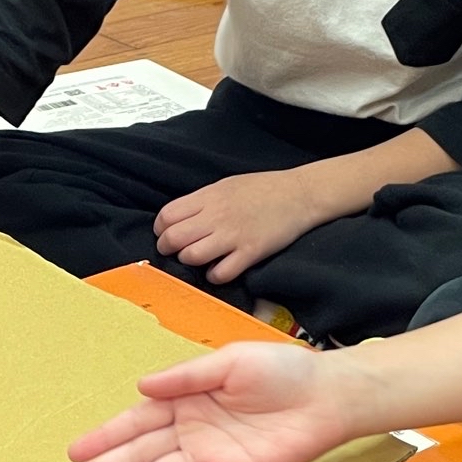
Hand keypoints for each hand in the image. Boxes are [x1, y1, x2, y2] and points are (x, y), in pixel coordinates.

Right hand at [57, 342, 361, 461]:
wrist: (325, 396)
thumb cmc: (280, 371)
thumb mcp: (229, 363)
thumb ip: (185, 377)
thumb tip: (142, 386)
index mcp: (184, 398)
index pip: (135, 421)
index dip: (104, 437)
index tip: (74, 452)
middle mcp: (188, 429)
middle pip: (136, 454)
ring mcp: (205, 454)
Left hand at [153, 170, 332, 283]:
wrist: (300, 194)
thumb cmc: (263, 189)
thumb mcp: (226, 185)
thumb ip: (202, 201)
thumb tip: (179, 219)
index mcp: (209, 196)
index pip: (167, 216)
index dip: (161, 229)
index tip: (166, 234)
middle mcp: (217, 216)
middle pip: (173, 238)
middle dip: (168, 249)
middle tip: (176, 252)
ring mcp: (233, 235)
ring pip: (192, 257)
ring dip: (190, 262)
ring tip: (199, 259)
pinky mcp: (251, 252)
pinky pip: (220, 273)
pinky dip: (214, 275)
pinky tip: (219, 269)